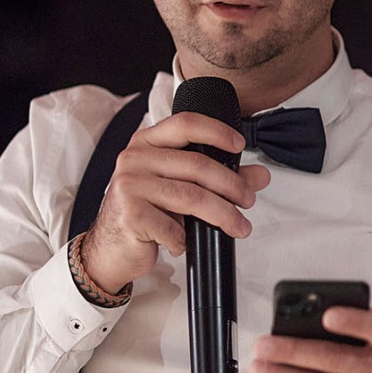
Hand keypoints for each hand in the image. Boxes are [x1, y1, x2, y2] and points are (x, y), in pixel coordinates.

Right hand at [79, 111, 272, 292]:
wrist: (110, 248)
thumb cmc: (146, 213)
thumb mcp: (180, 189)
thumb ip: (219, 178)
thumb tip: (260, 176)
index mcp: (146, 143)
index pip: (185, 124)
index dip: (216, 131)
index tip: (239, 145)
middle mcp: (134, 159)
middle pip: (197, 165)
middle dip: (231, 184)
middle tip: (248, 199)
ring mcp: (130, 185)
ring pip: (191, 196)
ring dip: (222, 214)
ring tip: (238, 226)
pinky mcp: (130, 214)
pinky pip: (173, 227)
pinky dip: (185, 239)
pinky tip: (185, 242)